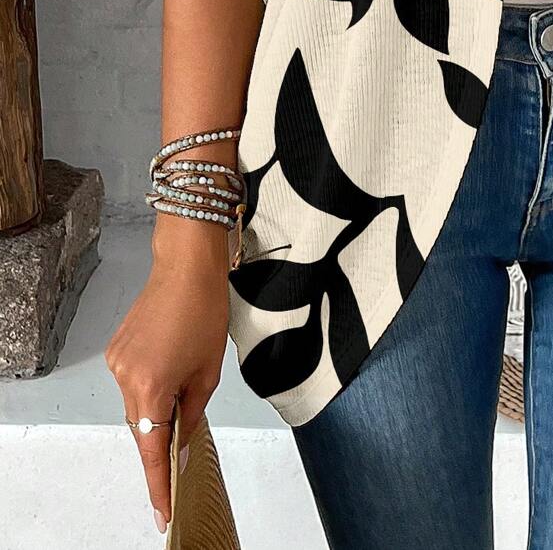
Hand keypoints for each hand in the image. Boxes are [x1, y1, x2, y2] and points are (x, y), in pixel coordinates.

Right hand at [105, 219, 229, 532]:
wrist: (185, 267)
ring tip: (185, 387)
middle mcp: (125, 379)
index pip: (152, 449)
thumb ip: (192, 412)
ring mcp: (117, 364)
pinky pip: (132, 383)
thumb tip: (180, 441)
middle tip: (183, 448)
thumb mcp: (208, 371)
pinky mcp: (117, 350)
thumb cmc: (204, 312)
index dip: (158, 483)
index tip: (163, 512)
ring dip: (157, 408)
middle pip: (143, 427)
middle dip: (162, 439)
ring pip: (137, 405)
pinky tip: (171, 369)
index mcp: (150, 387)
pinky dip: (150, 388)